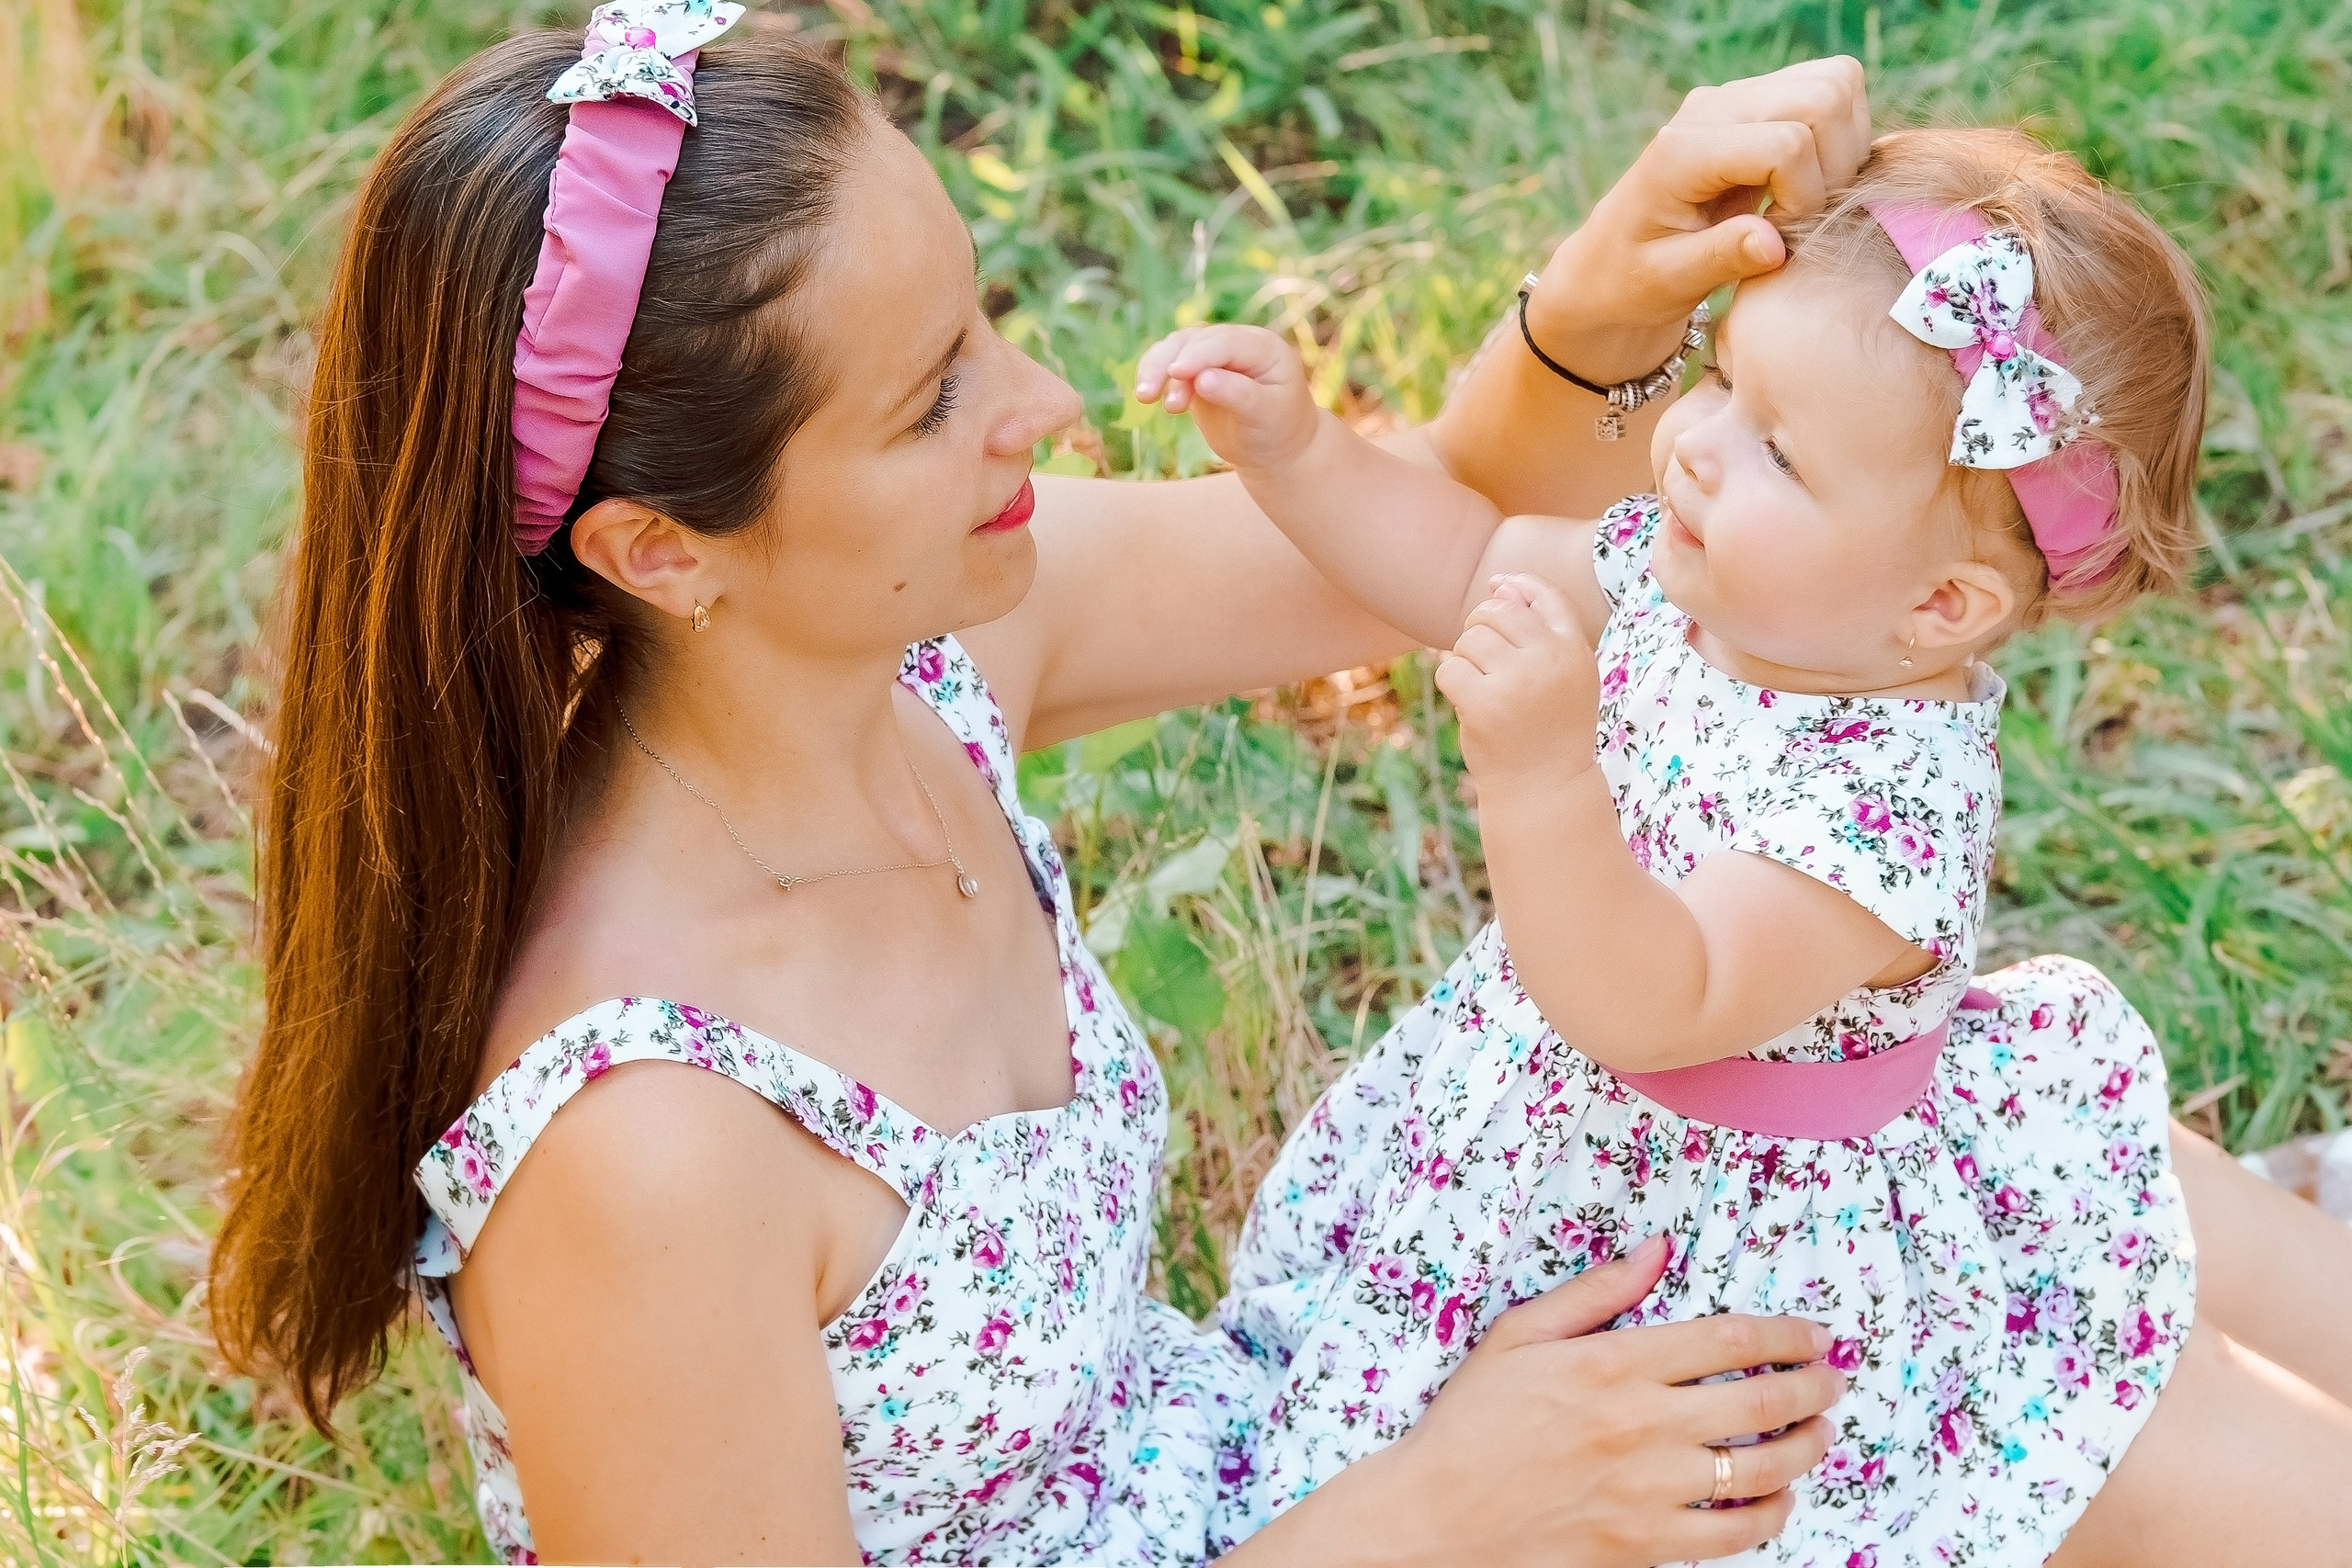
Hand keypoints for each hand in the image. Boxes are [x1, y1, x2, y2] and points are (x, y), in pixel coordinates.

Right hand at [1134, 323, 1325, 473]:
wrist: (1273, 448)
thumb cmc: (1276, 431)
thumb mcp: (1264, 415)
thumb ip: (1237, 395)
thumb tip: (1201, 379)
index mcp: (1265, 348)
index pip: (1227, 342)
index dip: (1199, 355)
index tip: (1175, 374)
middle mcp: (1239, 342)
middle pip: (1196, 339)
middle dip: (1169, 363)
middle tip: (1147, 395)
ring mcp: (1216, 353)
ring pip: (1177, 346)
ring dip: (1157, 367)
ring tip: (1145, 397)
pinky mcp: (1197, 368)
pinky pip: (1169, 361)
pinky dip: (1154, 373)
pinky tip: (1146, 394)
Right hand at [1353, 1235, 1841, 1567]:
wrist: (1437, 1514)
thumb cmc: (1471, 1422)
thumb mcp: (1519, 1336)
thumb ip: (1595, 1293)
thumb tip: (1657, 1250)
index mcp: (1614, 1365)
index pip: (1729, 1341)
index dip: (1786, 1335)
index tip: (1814, 1335)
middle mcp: (1644, 1425)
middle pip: (1764, 1402)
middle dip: (1815, 1388)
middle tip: (1833, 1381)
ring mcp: (1650, 1489)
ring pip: (1763, 1468)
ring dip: (1806, 1448)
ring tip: (1819, 1434)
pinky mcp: (1648, 1544)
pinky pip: (1735, 1532)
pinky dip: (1771, 1514)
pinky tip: (1778, 1497)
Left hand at [1437, 572, 1597, 784]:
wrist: (1543, 788)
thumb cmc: (1549, 728)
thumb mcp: (1561, 676)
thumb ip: (1539, 629)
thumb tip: (1500, 585)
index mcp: (1575, 651)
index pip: (1547, 596)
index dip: (1519, 585)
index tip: (1497, 586)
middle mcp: (1550, 660)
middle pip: (1496, 612)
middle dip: (1479, 628)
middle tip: (1484, 660)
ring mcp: (1518, 681)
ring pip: (1469, 639)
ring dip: (1465, 659)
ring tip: (1482, 688)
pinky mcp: (1485, 703)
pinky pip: (1450, 668)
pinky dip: (1451, 683)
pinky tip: (1469, 703)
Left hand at [1527, 56, 1870, 382]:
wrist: (1610, 265)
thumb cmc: (1633, 280)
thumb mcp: (1670, 283)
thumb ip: (1721, 259)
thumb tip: (1774, 244)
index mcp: (1683, 151)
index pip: (1787, 144)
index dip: (1803, 198)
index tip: (1776, 241)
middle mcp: (1711, 108)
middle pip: (1823, 97)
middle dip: (1834, 165)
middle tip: (1800, 218)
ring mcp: (1735, 97)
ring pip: (1836, 84)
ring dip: (1843, 147)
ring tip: (1804, 200)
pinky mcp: (1755, 102)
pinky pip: (1829, 92)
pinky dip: (1839, 137)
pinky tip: (1806, 184)